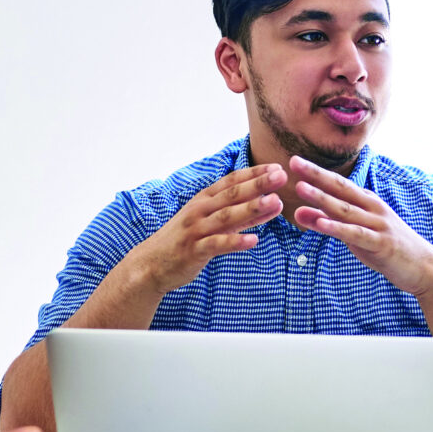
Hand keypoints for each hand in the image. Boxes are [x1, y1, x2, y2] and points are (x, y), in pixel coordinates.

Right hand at [119, 163, 286, 297]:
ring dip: (252, 208)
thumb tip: (273, 203)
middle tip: (282, 175)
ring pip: (226, 216)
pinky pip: (216, 245)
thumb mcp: (212, 223)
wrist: (150, 264)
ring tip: (274, 202)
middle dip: (258, 184)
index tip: (277, 167)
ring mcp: (196, 230)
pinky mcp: (193, 251)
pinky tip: (253, 241)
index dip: (254, 173)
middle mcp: (200, 211)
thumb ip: (242, 215)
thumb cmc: (185, 240)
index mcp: (204, 200)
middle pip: (232, 194)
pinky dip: (235, 242)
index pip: (231, 181)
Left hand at [283, 156, 432, 295]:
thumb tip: (298, 212)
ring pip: (345, 209)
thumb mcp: (354, 233)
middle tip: (293, 162)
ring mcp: (378, 224)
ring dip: (322, 198)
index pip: (338, 183)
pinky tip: (320, 223)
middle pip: (340, 188)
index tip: (294, 160)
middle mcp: (372, 207)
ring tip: (301, 188)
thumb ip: (327, 222)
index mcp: (366, 201)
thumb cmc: (385, 247)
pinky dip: (337, 228)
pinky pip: (355, 234)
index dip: (316, 172)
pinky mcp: (381, 243)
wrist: (423, 267)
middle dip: (316, 175)